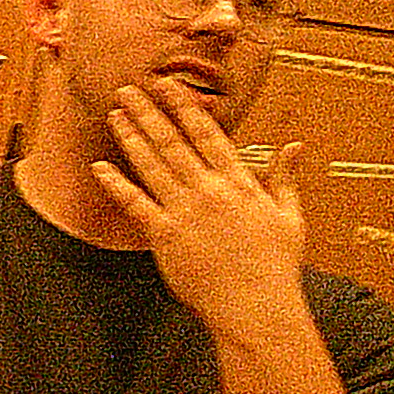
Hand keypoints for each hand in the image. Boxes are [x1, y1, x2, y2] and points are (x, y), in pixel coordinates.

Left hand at [95, 81, 307, 336]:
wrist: (257, 308)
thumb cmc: (277, 267)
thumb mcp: (290, 218)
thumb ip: (285, 179)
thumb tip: (294, 147)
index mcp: (239, 183)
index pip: (207, 134)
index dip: (184, 107)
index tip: (167, 85)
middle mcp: (209, 190)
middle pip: (172, 141)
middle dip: (148, 111)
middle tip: (128, 89)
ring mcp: (184, 211)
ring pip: (151, 164)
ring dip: (130, 136)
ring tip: (114, 114)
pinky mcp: (164, 236)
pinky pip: (134, 203)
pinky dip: (115, 183)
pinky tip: (99, 167)